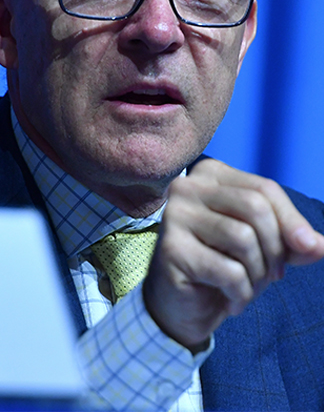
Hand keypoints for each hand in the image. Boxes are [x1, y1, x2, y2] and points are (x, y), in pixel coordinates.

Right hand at [143, 158, 323, 350]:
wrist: (183, 304)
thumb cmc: (223, 265)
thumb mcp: (264, 246)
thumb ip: (292, 240)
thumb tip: (320, 245)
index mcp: (209, 175)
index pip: (264, 189)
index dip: (293, 221)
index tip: (308, 249)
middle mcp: (186, 188)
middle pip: (255, 208)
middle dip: (276, 249)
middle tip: (273, 276)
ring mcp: (174, 216)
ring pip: (242, 238)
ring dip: (258, 274)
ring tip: (249, 288)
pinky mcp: (170, 249)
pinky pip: (227, 270)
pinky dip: (241, 293)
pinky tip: (233, 302)